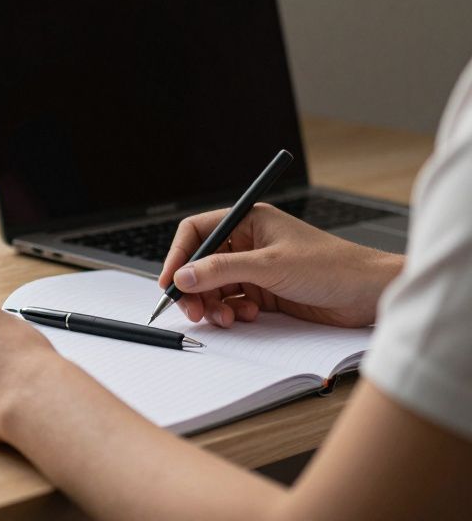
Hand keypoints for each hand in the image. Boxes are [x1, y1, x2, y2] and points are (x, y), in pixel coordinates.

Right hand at [159, 203, 403, 327]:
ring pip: (214, 286)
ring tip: (226, 318)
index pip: (197, 232)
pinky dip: (232, 312)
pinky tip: (248, 316)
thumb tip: (183, 276)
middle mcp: (248, 243)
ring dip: (214, 304)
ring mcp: (255, 268)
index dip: (178, 256)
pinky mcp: (264, 292)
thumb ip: (222, 270)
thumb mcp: (271, 266)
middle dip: (194, 288)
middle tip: (193, 310)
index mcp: (248, 221)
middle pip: (200, 263)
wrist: (369, 294)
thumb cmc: (332, 266)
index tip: (169, 282)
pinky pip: (231, 301)